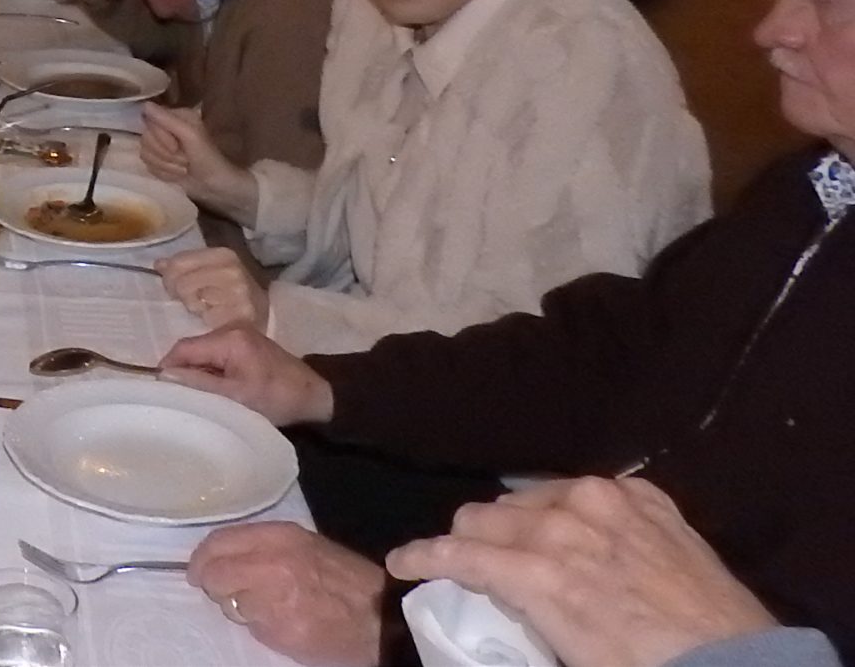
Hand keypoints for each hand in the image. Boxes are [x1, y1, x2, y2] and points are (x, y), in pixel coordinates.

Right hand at [140, 103, 259, 222]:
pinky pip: (148, 165)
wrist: (215, 186)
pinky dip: (164, 173)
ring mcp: (162, 146)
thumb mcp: (190, 136)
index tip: (176, 147)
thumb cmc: (207, 158)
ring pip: (145, 153)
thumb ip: (167, 120)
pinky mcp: (160, 162)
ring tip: (183, 168)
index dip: (160, 137)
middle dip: (165, 154)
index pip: (149, 120)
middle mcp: (167, 128)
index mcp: (175, 117)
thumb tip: (145, 104)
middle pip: (145, 138)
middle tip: (184, 160)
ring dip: (166, 165)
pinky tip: (177, 175)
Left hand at [159, 246, 267, 330]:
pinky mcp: (238, 316)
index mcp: (223, 254)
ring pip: (190, 300)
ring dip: (193, 306)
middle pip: (181, 281)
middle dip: (179, 292)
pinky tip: (215, 318)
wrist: (267, 312)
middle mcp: (231, 271)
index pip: (179, 262)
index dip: (169, 274)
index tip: (174, 284)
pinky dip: (205, 320)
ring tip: (205, 306)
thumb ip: (185, 264)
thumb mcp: (210, 270)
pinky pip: (204, 319)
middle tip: (190, 298)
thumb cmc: (232, 290)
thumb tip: (158, 264)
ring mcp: (237, 294)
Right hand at [159, 325, 332, 425]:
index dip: (169, 368)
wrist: (315, 396)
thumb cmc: (277, 398)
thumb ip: (199, 384)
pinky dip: (211, 371)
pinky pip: (216, 354)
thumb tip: (164, 376)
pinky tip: (216, 389)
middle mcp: (231, 328)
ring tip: (199, 396)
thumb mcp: (236, 396)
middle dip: (184, 372)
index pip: (184, 348)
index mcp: (228, 337)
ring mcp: (238, 333)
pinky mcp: (244, 342)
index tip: (161, 391)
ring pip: (203, 352)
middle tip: (181, 398)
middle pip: (193, 348)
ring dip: (198, 373)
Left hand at [191, 523, 387, 666]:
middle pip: (215, 574)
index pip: (220, 541)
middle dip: (213, 585)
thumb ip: (264, 547)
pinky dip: (260, 627)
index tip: (197, 570)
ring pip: (230, 605)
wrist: (381, 618)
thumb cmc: (345, 579)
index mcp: (279, 537)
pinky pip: (253, 628)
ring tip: (267, 607)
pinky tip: (282, 623)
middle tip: (221, 593)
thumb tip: (222, 556)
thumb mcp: (306, 546)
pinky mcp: (280, 631)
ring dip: (240, 608)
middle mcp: (272, 563)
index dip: (202, 557)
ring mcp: (274, 599)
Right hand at [385, 478, 775, 666]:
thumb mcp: (564, 654)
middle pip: (484, 512)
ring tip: (531, 547)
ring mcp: (606, 499)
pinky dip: (574, 509)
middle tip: (476, 563)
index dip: (419, 557)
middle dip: (469, 538)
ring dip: (520, 520)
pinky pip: (587, 488)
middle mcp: (562, 519)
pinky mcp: (644, 495)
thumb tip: (491, 597)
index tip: (401, 564)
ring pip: (530, 493)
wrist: (736, 663)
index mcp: (536, 570)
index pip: (455, 550)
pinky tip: (586, 533)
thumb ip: (517, 611)